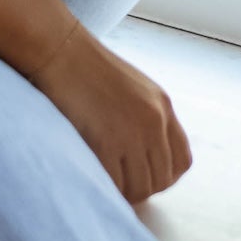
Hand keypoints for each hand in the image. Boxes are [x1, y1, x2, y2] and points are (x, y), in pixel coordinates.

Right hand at [30, 20, 192, 203]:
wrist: (58, 48)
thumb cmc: (84, 67)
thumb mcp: (131, 87)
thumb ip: (145, 116)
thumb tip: (145, 155)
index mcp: (162, 106)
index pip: (182, 161)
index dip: (165, 177)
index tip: (144, 177)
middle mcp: (154, 120)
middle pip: (161, 180)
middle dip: (141, 188)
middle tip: (119, 184)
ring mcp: (132, 132)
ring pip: (140, 187)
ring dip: (124, 192)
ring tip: (105, 182)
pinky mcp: (106, 141)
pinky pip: (115, 184)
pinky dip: (106, 189)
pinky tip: (93, 177)